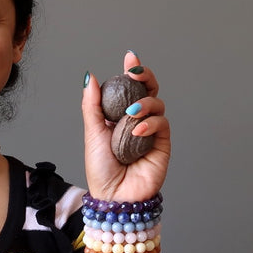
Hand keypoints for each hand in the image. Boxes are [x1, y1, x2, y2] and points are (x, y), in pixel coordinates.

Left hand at [81, 51, 169, 201]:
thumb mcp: (92, 133)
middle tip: (136, 73)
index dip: (132, 70)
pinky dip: (150, 122)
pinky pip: (162, 123)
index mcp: (118, 116)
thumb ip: (92, 105)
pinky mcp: (162, 143)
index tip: (130, 57)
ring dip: (144, 103)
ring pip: (156, 103)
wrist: (114, 196)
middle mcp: (136, 120)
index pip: (129, 88)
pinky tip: (137, 130)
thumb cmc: (101, 169)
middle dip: (145, 77)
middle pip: (148, 90)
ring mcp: (151, 131)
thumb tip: (89, 77)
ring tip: (131, 113)